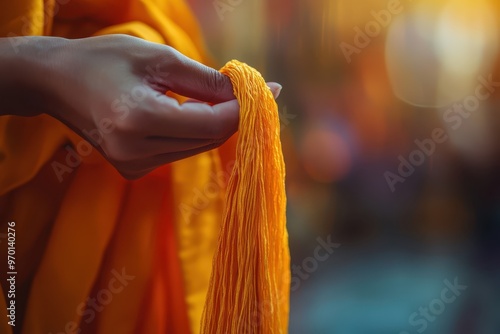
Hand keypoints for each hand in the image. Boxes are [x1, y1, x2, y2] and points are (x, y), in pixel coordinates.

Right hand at [0, 35, 281, 178]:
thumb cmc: (106, 60)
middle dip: (234, 114)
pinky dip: (195, 132)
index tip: (270, 89)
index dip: (246, 108)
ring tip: (214, 95)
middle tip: (249, 88)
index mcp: (140, 120)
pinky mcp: (134, 170)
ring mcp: (134, 166)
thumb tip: (256, 91)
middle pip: (210, 139)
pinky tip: (187, 111)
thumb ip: (208, 80)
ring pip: (199, 147)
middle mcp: (137, 152)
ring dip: (215, 122)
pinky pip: (181, 151)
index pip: (214, 124)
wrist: (58, 83)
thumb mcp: (160, 58)